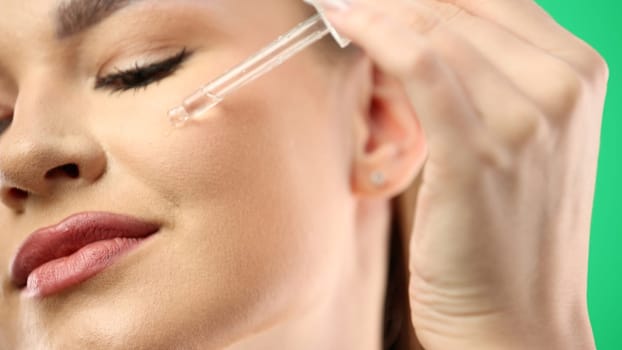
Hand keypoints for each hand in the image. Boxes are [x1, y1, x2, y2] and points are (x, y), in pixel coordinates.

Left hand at [318, 0, 608, 348]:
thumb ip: (488, 82)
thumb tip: (421, 32)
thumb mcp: (519, 143)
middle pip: (462, 8)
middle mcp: (562, 86)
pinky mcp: (480, 153)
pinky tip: (345, 20)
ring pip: (438, 29)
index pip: (493, 0)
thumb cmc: (507, 235)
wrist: (519, 318)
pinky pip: (422, 66)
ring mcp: (526, 119)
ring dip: (379, 11)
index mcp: (577, 74)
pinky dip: (378, 33)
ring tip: (340, 6)